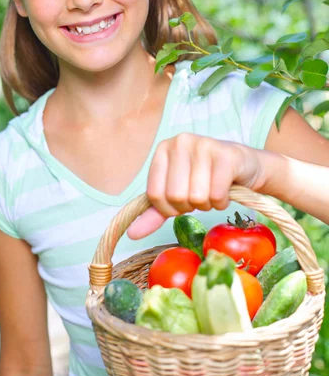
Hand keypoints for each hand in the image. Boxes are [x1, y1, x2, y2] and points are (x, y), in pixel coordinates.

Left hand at [127, 134, 266, 238]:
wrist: (244, 167)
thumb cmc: (206, 179)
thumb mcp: (177, 193)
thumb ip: (154, 211)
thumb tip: (131, 233)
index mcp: (163, 149)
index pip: (154, 193)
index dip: (168, 208)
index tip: (181, 203)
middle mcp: (181, 142)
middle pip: (174, 196)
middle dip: (189, 206)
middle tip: (200, 197)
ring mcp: (203, 145)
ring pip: (196, 196)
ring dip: (207, 204)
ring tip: (213, 192)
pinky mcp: (226, 155)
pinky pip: (216, 195)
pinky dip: (221, 202)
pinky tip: (225, 190)